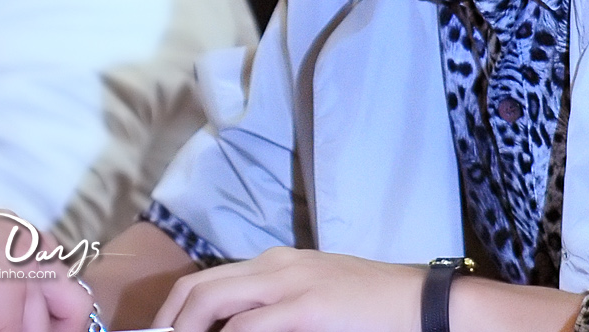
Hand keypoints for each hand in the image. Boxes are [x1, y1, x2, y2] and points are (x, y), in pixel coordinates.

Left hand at [154, 248, 423, 331]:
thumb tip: (235, 329)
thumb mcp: (315, 299)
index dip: (175, 311)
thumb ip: (275, 310)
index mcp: (275, 263)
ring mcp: (289, 282)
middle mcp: (274, 265)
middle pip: (198, 287)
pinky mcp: (306, 306)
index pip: (208, 280)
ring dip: (186, 329)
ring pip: (211, 299)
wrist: (420, 302)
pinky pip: (248, 324)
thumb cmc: (370, 307)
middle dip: (168, 322)